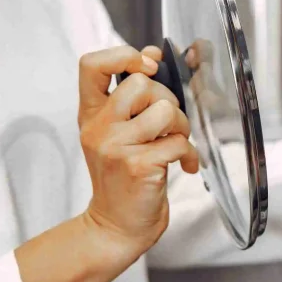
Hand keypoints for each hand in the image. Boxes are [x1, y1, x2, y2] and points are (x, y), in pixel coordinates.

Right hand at [78, 45, 199, 254]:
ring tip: (176, 143)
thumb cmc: (123, 177)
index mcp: (91, 114)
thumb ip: (132, 96)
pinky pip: (179, 142)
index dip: (124, 56)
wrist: (115, 226)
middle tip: (169, 125)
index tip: (148, 66)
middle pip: (141, 83)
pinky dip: (190, 154)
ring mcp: (116, 147)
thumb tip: (152, 55)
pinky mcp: (138, 166)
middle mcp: (98, 127)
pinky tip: (184, 166)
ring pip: (166, 109)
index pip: (92, 64)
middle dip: (169, 100)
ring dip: (182, 126)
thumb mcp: (118, 132)